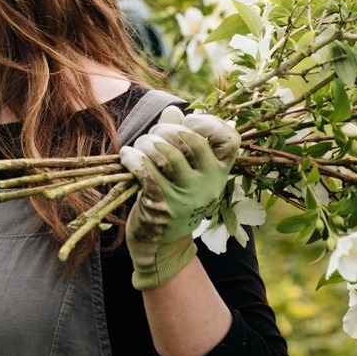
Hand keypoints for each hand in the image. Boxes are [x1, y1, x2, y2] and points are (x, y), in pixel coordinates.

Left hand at [119, 107, 239, 290]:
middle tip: (152, 138)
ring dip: (145, 143)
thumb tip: (172, 111)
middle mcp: (208, 184)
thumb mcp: (184, 171)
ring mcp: (186, 196)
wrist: (159, 245)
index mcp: (219, 172)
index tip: (187, 124)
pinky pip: (145, 169)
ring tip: (138, 148)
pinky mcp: (162, 205)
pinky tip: (127, 156)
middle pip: (189, 138)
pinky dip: (132, 157)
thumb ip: (179, 138)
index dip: (208, 123)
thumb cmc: (171, 197)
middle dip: (164, 130)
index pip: (229, 138)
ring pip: (164, 151)